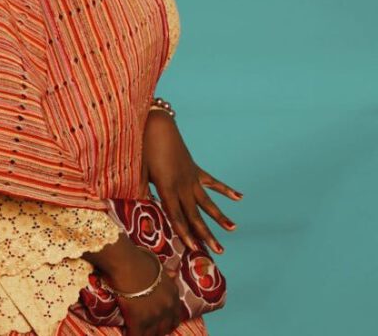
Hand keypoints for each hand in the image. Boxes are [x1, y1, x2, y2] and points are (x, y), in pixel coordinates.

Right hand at [118, 267, 181, 335]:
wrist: (125, 263)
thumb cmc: (138, 259)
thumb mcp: (158, 265)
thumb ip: (167, 273)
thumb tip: (174, 273)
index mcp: (173, 294)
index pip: (175, 317)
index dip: (167, 323)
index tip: (159, 324)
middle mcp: (167, 307)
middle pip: (165, 329)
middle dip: (157, 331)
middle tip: (148, 331)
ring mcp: (154, 315)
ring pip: (152, 335)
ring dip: (145, 335)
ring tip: (138, 333)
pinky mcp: (139, 319)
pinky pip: (137, 335)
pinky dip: (131, 335)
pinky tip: (126, 334)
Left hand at [142, 111, 241, 253]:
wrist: (158, 126)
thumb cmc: (143, 148)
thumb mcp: (138, 171)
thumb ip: (141, 189)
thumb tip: (142, 204)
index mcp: (167, 188)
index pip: (177, 216)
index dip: (185, 233)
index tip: (194, 249)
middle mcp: (183, 186)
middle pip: (195, 215)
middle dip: (206, 235)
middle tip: (219, 251)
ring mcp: (191, 178)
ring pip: (208, 202)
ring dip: (220, 217)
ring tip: (233, 229)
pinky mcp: (195, 169)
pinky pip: (212, 182)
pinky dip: (225, 189)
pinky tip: (239, 197)